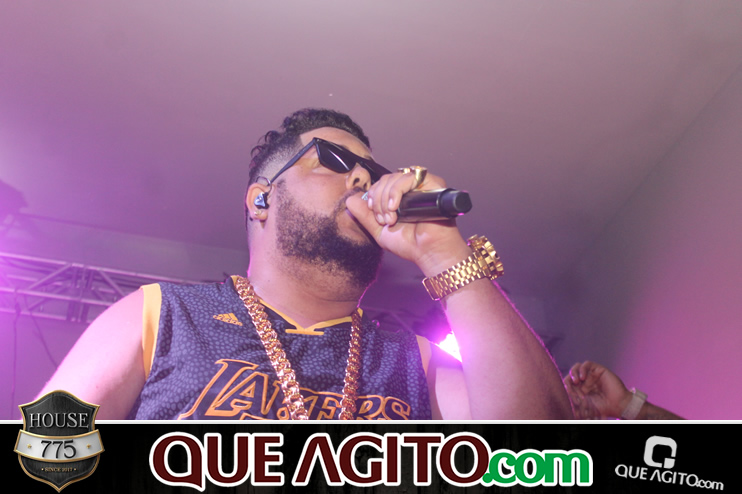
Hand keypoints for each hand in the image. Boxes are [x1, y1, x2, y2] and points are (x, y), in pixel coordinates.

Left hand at [345, 170, 470, 275]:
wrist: (428, 253)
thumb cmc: (409, 244)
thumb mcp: (379, 230)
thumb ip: (364, 215)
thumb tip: (350, 200)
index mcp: (401, 197)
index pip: (381, 184)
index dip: (373, 195)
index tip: (374, 213)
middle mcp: (412, 189)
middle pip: (386, 179)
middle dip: (378, 198)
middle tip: (383, 219)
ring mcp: (422, 185)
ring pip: (395, 177)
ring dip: (386, 197)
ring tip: (391, 218)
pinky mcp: (433, 184)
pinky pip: (409, 177)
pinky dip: (396, 191)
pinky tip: (395, 207)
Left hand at [564, 361, 631, 418]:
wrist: (619, 406)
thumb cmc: (604, 408)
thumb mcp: (586, 406)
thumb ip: (576, 404)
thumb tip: (566, 405)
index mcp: (581, 389)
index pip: (568, 383)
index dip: (566, 388)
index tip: (569, 395)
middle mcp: (585, 381)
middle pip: (571, 375)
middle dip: (569, 381)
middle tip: (571, 388)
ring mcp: (592, 375)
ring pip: (577, 367)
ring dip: (573, 373)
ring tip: (576, 381)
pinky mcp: (599, 370)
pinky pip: (587, 364)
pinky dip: (582, 369)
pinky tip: (582, 378)